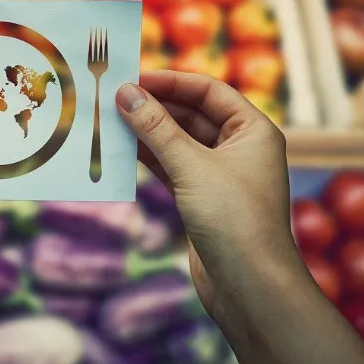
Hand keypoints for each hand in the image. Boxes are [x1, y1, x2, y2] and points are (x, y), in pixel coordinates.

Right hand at [117, 71, 301, 324]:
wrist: (249, 285)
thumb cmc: (233, 219)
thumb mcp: (191, 165)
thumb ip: (156, 128)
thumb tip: (125, 93)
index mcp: (253, 130)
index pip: (209, 91)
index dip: (172, 81)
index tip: (134, 78)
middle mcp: (240, 148)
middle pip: (192, 114)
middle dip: (155, 106)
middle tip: (115, 98)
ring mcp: (220, 175)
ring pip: (179, 142)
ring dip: (148, 132)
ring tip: (111, 121)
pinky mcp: (202, 199)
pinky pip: (172, 167)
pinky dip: (149, 158)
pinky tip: (122, 150)